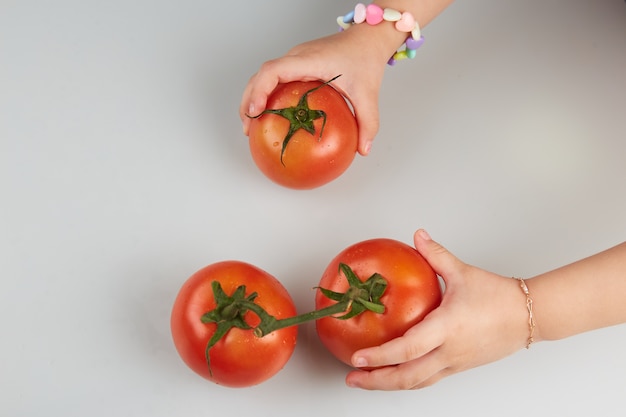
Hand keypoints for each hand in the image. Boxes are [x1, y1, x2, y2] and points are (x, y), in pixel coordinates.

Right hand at [239, 27, 387, 155]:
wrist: (367, 38)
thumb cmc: (365, 58)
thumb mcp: (369, 94)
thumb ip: (368, 122)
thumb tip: (363, 150)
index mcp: (309, 60)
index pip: (273, 70)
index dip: (259, 90)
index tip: (255, 112)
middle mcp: (297, 57)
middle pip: (260, 75)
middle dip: (248, 101)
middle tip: (248, 128)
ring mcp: (295, 60)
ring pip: (263, 76)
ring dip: (253, 98)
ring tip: (251, 125)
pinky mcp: (297, 64)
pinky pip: (275, 78)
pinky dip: (266, 96)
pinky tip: (270, 116)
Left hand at [345, 229, 529, 389]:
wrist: (530, 316)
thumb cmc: (499, 297)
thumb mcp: (463, 272)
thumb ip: (436, 254)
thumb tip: (418, 236)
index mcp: (447, 328)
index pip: (407, 349)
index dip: (380, 356)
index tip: (358, 358)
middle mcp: (449, 351)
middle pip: (407, 377)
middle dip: (376, 381)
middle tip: (352, 379)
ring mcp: (455, 363)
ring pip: (417, 383)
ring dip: (389, 385)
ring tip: (367, 381)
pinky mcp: (459, 367)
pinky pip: (429, 379)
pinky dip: (408, 381)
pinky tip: (395, 375)